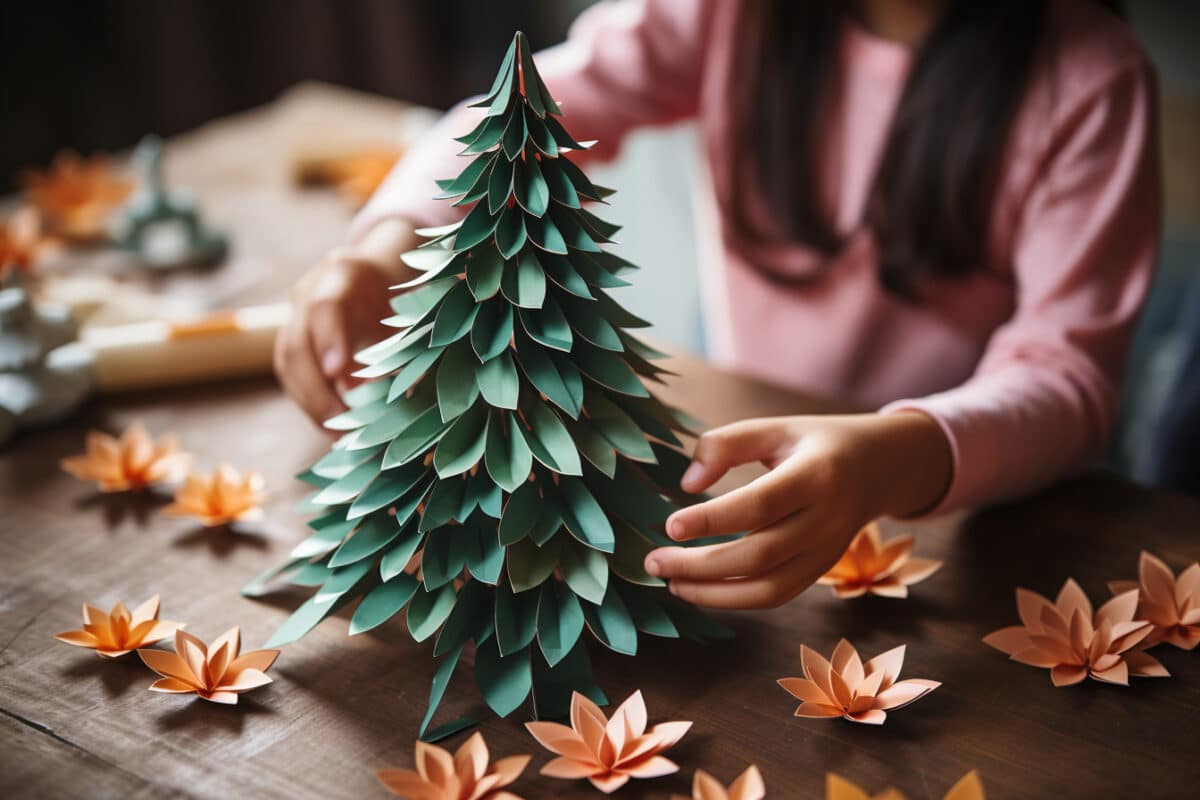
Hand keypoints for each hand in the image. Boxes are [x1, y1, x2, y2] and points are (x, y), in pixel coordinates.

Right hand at [274, 218, 419, 424]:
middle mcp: (309, 291)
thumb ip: (401, 345)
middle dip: (315, 389)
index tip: (338, 373)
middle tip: (341, 421)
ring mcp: (295, 315)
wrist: (380, 273)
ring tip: (338, 432)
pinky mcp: (294, 339)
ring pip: (288, 363)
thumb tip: (400, 394)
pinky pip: (293, 376)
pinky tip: (334, 426)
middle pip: (295, 343)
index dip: (328, 340)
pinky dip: (312, 403)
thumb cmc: (403, 292)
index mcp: (343, 272)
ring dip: (311, 403)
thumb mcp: (409, 310)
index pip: (325, 306)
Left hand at [644, 412, 951, 608]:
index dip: (713, 519)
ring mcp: (828, 552)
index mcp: (816, 474)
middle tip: (653, 561)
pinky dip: (735, 600)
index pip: (760, 505)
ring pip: (769, 590)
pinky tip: (700, 590)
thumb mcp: (774, 428)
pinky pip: (777, 597)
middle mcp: (827, 519)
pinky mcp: (821, 571)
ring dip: (713, 594)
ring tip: (671, 583)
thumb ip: (727, 444)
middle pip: (760, 556)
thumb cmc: (812, 444)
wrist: (878, 468)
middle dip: (701, 566)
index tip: (669, 524)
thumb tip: (687, 484)